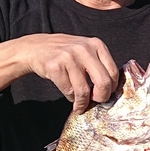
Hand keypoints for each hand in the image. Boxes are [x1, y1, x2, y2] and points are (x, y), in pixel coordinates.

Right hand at [0, 34, 118, 113]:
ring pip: (84, 90)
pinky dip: (71, 98)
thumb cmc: (65, 53)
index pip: (113, 72)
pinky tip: (70, 96)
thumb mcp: (86, 50)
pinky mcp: (55, 66)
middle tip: (97, 102)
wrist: (36, 48)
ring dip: (83, 102)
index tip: (107, 94)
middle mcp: (84, 49)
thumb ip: (99, 64)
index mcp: (96, 44)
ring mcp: (69, 57)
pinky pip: (69, 91)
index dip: (112, 88)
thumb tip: (112, 89)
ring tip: (80, 105)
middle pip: (103, 82)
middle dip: (101, 97)